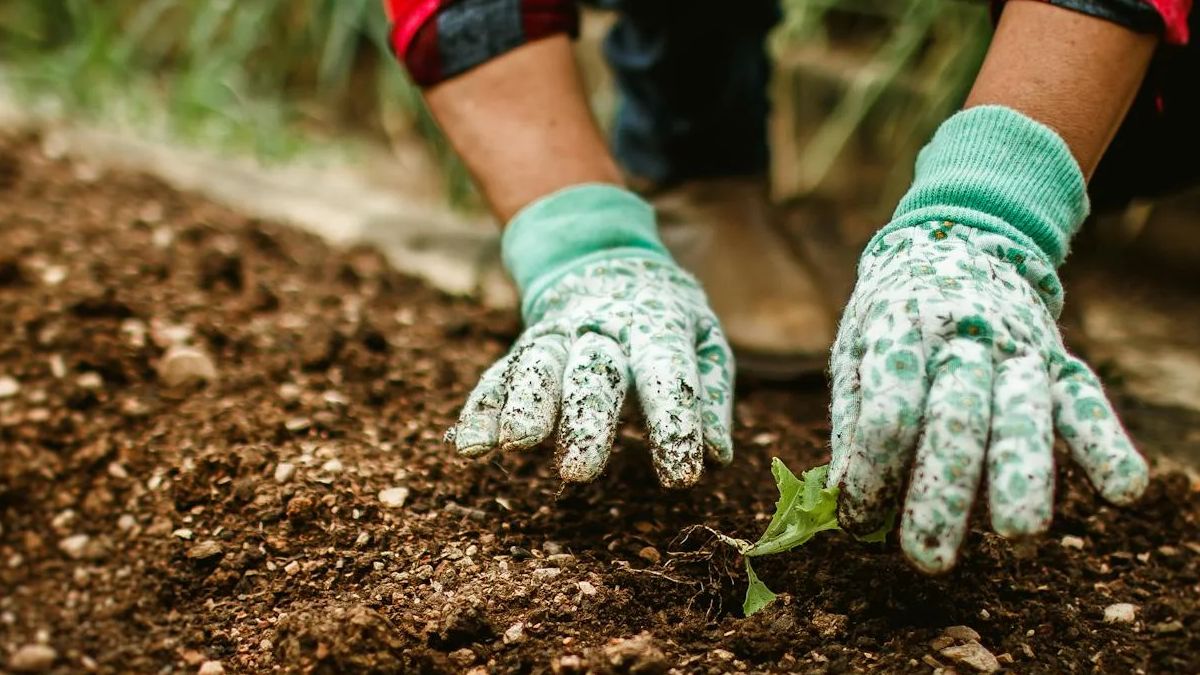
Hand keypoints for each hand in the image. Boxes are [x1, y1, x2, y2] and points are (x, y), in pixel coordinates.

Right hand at [447, 255, 734, 487]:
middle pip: (593, 372)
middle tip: (578, 473)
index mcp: (656, 326)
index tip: (681, 476)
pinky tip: (471, 446)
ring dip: (524, 405)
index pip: (667, 374)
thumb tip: (719, 455)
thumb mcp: (703, 338)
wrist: (604, 259)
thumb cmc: (664, 317)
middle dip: (585, 422)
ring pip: (538, 366)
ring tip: (515, 444)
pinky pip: (499, 376)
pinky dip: (481, 409)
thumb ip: (710, 393)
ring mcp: (557, 336)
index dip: (675, 424)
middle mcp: (601, 329)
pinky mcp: (524, 348)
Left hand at [829, 221, 1148, 572]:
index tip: (858, 523)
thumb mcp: (854, 350)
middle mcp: (961, 337)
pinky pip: (1086, 401)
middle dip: (942, 493)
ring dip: (1022, 477)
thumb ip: (852, 420)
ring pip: (1022, 413)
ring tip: (1019, 539)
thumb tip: (843, 497)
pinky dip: (1108, 444)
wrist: (956, 245)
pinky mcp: (1058, 360)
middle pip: (955, 419)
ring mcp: (1015, 348)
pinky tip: (1123, 491)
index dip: (871, 472)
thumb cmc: (893, 319)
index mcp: (898, 332)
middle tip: (927, 558)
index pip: (887, 410)